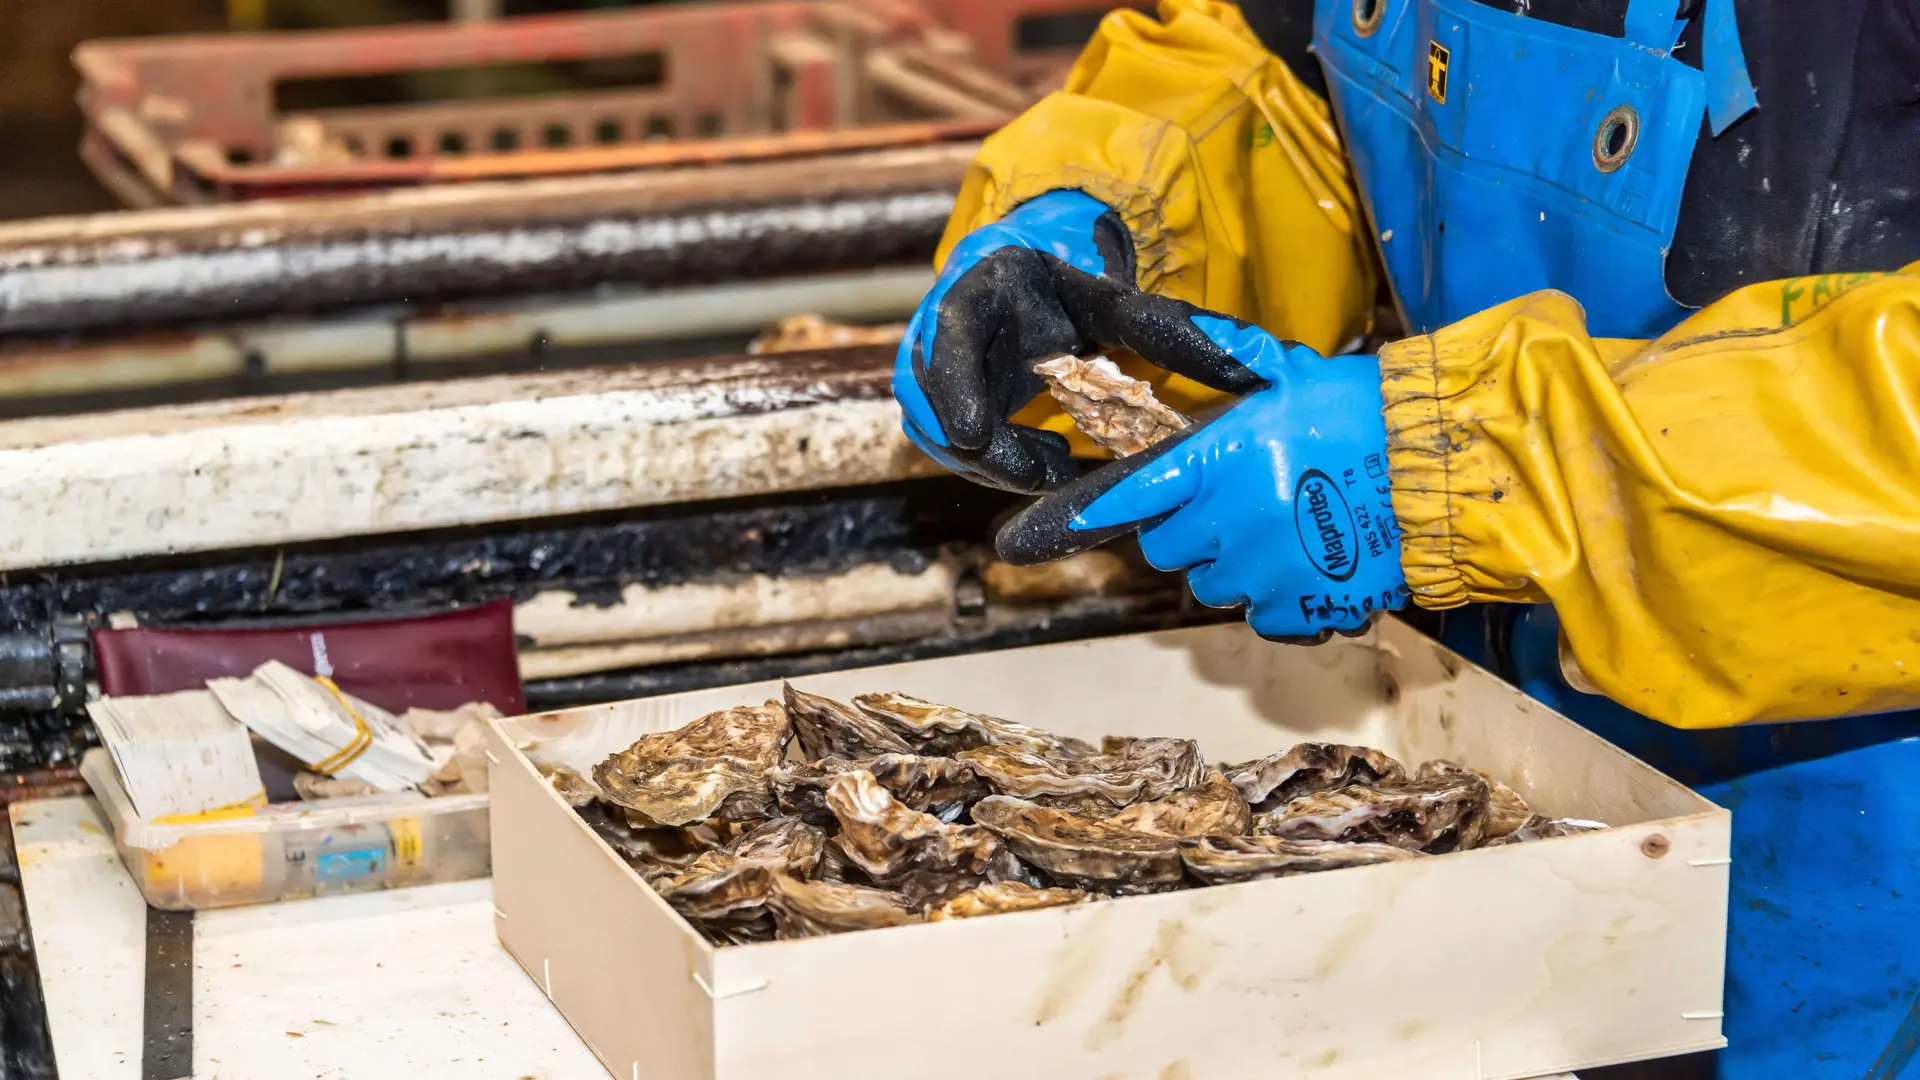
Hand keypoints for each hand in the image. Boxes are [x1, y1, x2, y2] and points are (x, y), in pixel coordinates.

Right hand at [892, 191, 1266, 491]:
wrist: (1023, 290)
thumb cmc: (1069, 293)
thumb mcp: (1116, 304)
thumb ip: (1170, 331)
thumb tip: (1251, 370)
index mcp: (979, 288)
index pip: (950, 332)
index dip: (953, 385)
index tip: (974, 432)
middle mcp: (938, 332)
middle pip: (937, 403)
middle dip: (992, 450)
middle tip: (1052, 470)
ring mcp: (930, 373)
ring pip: (944, 437)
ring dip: (1001, 463)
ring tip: (1057, 461)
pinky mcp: (936, 409)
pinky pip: (956, 452)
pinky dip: (1001, 466)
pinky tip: (1045, 458)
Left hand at [994, 316, 1409, 642]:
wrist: (1439, 468)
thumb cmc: (1362, 410)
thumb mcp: (1290, 370)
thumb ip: (1230, 354)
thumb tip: (1183, 322)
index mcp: (1216, 459)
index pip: (1126, 498)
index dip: (1075, 520)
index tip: (1017, 543)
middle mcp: (1228, 521)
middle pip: (1168, 550)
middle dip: (1189, 530)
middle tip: (1239, 501)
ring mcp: (1263, 571)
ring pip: (1214, 585)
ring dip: (1234, 564)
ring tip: (1286, 526)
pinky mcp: (1301, 607)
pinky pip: (1263, 615)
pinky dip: (1279, 597)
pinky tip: (1312, 560)